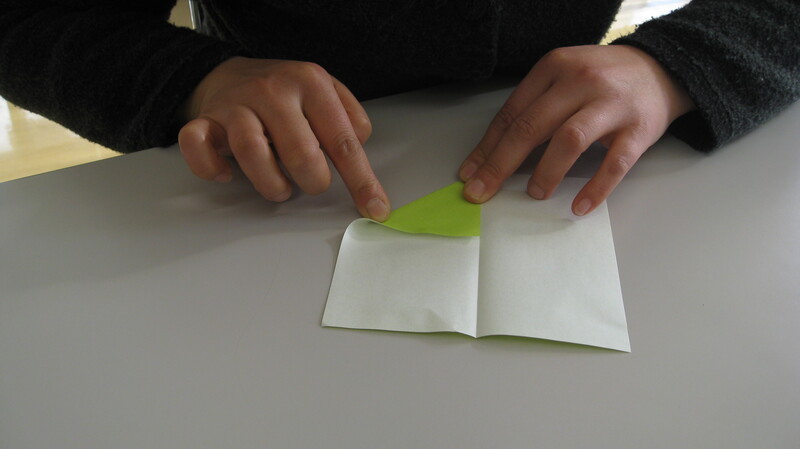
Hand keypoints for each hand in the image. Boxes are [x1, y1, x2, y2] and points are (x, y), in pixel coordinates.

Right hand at [178, 57, 389, 220]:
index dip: (361, 181)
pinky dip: (211, 168)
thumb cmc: (286, 95)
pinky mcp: (204, 120)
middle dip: (312, 181)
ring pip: (252, 152)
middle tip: (311, 181)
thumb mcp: (327, 95)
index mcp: (311, 83)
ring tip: (280, 188)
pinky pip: (197, 146)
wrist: (230, 72)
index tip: (375, 209)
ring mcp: (236, 104)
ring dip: (271, 184)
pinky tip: (227, 174)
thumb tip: (365, 168)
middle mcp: (274, 90)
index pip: (343, 141)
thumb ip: (352, 125)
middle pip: (301, 153)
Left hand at [458, 45, 694, 214]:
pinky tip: (579, 206)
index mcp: (554, 68)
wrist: (662, 69)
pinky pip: (614, 163)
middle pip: (532, 126)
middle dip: (501, 164)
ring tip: (533, 194)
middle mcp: (581, 81)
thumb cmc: (601, 81)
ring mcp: (612, 104)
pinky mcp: (639, 128)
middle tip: (483, 192)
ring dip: (546, 172)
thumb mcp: (563, 79)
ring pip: (570, 140)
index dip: (487, 147)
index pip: (512, 112)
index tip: (469, 174)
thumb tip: (494, 155)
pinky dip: (595, 188)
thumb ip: (533, 108)